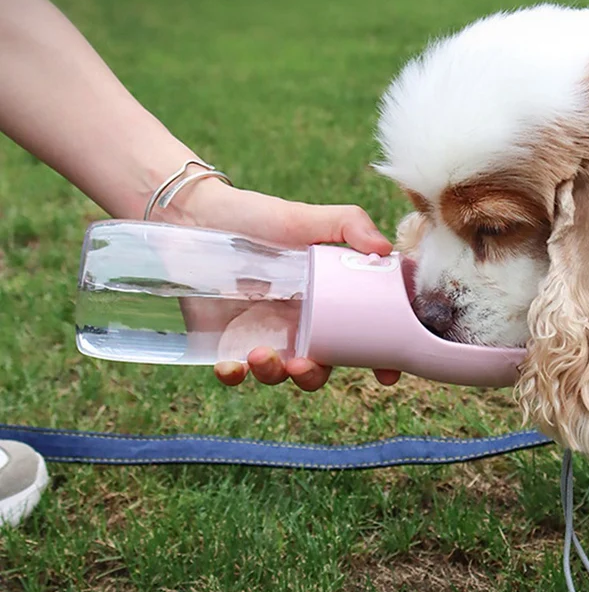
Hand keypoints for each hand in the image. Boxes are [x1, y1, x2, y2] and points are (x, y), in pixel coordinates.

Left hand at [181, 182, 401, 390]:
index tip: (386, 374)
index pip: (358, 337)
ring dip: (274, 375)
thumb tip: (385, 249)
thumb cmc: (258, 216)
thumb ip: (349, 225)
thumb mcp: (306, 217)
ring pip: (278, 373)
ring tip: (261, 355)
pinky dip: (234, 374)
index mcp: (325, 302)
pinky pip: (234, 369)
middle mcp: (298, 324)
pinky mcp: (227, 340)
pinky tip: (231, 366)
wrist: (200, 215)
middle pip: (318, 366)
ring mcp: (263, 334)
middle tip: (302, 365)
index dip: (376, 359)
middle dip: (313, 376)